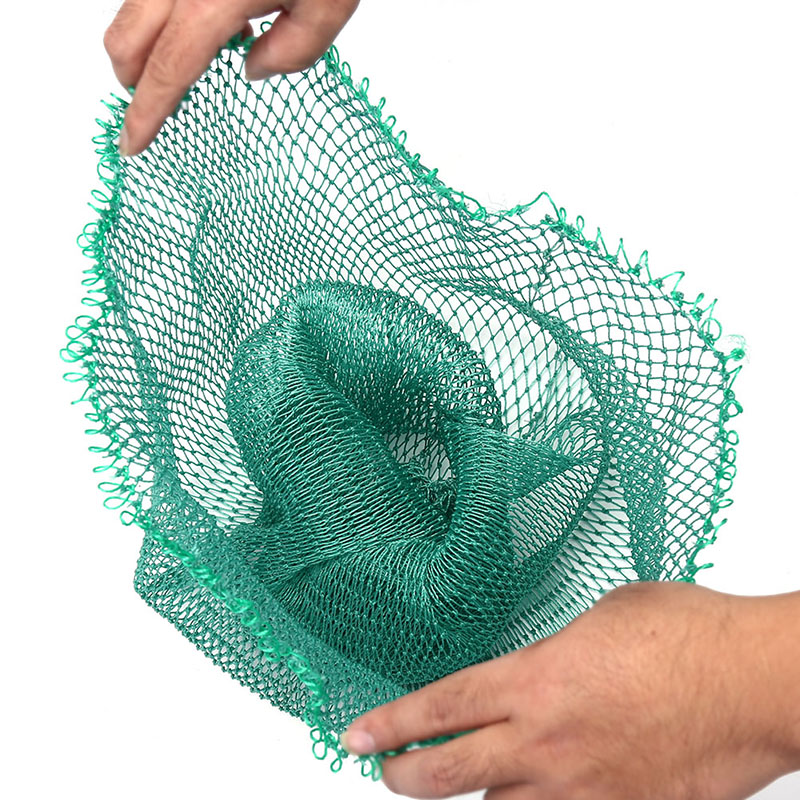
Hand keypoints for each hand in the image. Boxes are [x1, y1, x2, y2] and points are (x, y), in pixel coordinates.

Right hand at [103, 0, 359, 156]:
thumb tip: (252, 70)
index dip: (146, 114)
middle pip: (126, 38)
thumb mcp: (331, 6)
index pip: (167, 71)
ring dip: (144, 47)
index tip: (132, 145)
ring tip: (186, 67)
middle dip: (135, 82)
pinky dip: (159, 15)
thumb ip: (294, 52)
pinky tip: (200, 23)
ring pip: (129, 9)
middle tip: (162, 108)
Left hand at [341, 581, 799, 798]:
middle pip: (448, 776)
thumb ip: (558, 650)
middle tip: (385, 771)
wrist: (751, 680)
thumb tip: (548, 664)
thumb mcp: (602, 617)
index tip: (357, 735)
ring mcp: (582, 789)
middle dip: (405, 776)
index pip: (440, 708)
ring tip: (454, 785)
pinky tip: (534, 799)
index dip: (390, 724)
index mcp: (535, 682)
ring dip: (470, 799)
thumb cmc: (685, 635)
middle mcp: (546, 743)